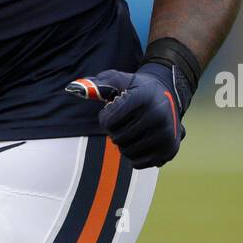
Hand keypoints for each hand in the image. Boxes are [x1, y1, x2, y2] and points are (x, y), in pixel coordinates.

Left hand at [65, 62, 192, 168]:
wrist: (169, 94)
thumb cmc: (137, 88)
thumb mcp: (119, 79)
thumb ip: (97, 83)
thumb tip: (72, 87)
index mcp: (143, 98)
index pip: (109, 120)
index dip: (104, 117)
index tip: (110, 110)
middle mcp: (157, 116)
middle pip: (117, 138)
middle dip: (114, 131)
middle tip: (122, 121)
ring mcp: (166, 135)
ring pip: (127, 152)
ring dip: (123, 144)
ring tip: (131, 130)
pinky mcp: (169, 150)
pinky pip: (138, 163)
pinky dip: (134, 155)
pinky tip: (139, 141)